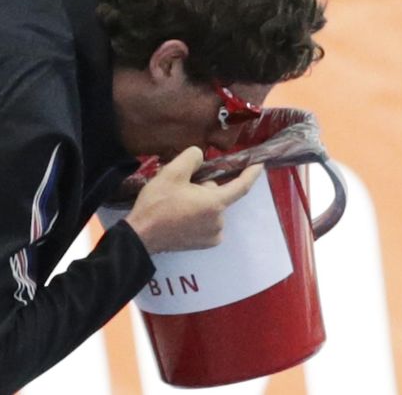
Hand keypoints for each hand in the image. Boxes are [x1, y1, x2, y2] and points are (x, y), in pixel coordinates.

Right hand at [125, 146, 262, 253]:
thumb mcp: (171, 173)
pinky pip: (208, 223)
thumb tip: (200, 155)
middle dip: (204, 188)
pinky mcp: (204, 244)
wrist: (141, 235)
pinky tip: (180, 217)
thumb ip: (191, 157)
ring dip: (201, 203)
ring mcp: (213, 235)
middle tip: (181, 188)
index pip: (241, 186)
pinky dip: (199, 217)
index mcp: (215, 203)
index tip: (259, 164)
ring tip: (177, 205)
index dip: (252, 174)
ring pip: (212, 209)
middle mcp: (219, 221)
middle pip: (218, 195)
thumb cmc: (157, 203)